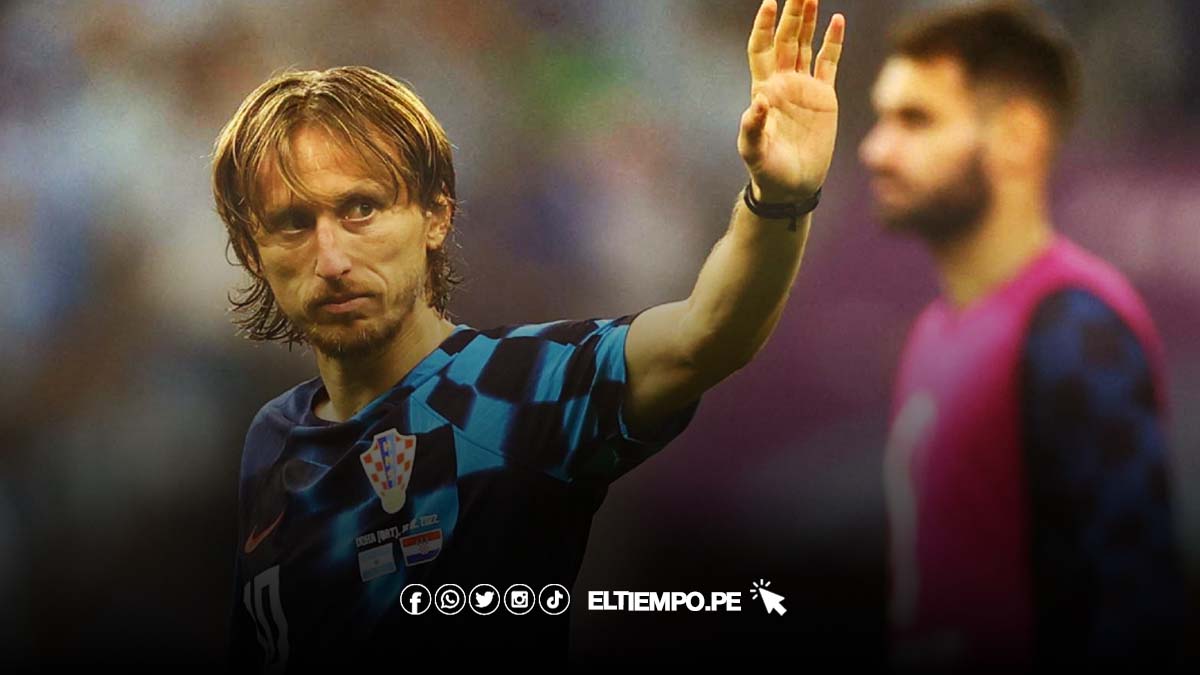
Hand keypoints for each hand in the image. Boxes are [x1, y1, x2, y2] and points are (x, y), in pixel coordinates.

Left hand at [738, 0, 844, 202]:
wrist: (792, 186)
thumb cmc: (767, 170)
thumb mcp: (754, 151)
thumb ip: (752, 128)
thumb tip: (758, 101)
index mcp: (763, 89)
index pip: (761, 49)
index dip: (764, 26)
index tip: (769, 4)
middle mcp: (783, 83)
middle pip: (786, 39)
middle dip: (791, 14)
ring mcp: (804, 87)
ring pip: (806, 45)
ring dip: (808, 21)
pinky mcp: (824, 97)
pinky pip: (829, 62)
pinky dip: (833, 42)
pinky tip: (837, 20)